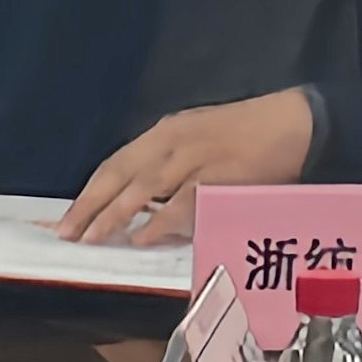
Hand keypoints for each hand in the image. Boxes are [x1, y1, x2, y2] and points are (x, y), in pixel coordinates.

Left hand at [61, 90, 320, 245]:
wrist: (295, 122)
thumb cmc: (248, 135)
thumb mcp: (200, 140)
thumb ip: (170, 167)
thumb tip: (137, 205)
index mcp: (167, 132)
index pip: (116, 163)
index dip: (90, 193)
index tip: (66, 219)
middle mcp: (174, 141)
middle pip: (121, 173)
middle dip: (91, 205)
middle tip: (66, 234)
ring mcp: (196, 156)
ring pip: (144, 187)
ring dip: (115, 215)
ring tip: (93, 239)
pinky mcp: (219, 174)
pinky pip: (183, 200)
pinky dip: (160, 220)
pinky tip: (142, 237)